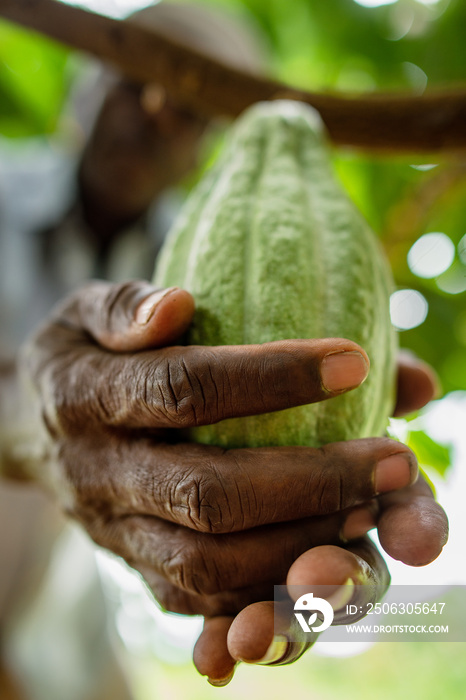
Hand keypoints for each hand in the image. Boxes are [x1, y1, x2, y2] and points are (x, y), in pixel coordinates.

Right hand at [21, 281, 446, 679]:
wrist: (30, 432)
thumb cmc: (82, 357)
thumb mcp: (86, 312)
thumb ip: (125, 304)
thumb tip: (181, 303)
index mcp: (83, 397)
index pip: (181, 390)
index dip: (268, 378)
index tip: (354, 360)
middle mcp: (98, 472)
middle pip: (206, 493)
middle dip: (310, 481)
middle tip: (395, 459)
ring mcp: (114, 530)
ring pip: (208, 561)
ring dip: (300, 541)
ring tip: (373, 507)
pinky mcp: (133, 566)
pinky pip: (199, 598)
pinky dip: (266, 589)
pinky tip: (326, 552)